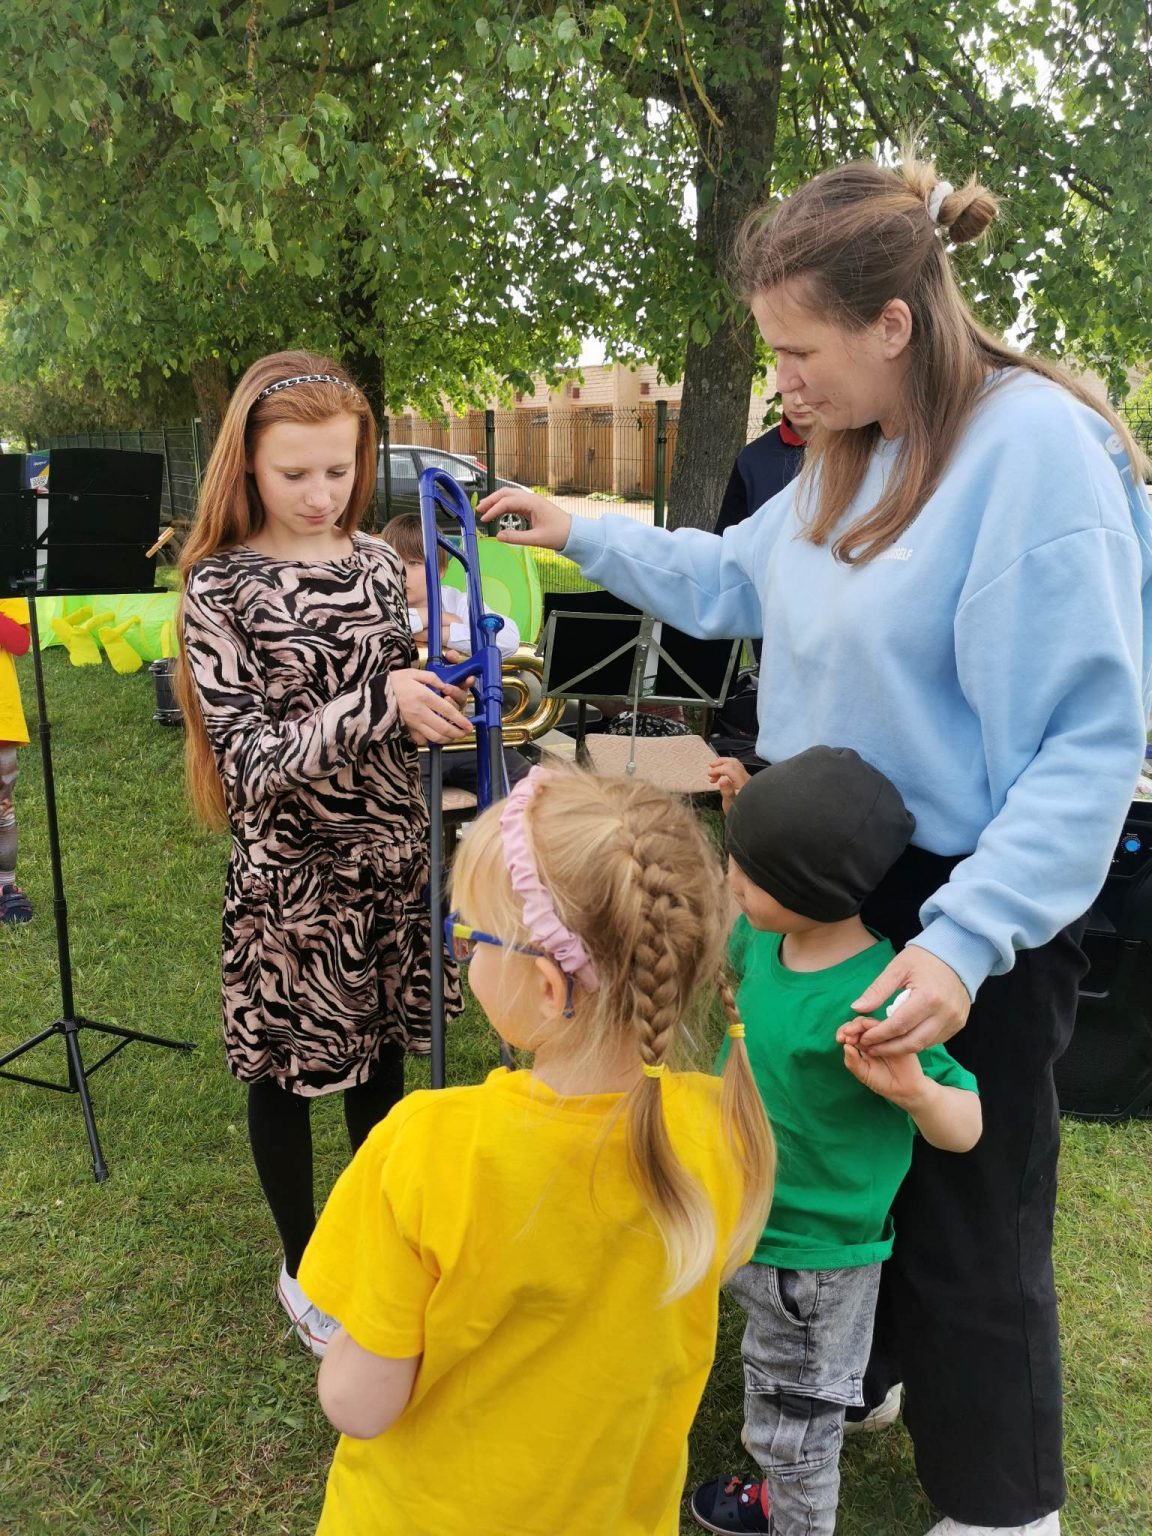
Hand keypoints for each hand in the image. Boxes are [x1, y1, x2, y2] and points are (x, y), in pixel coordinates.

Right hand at [390, 668, 473, 746]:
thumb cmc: (394, 682)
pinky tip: (434, 737)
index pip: (448, 711)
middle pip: (443, 728)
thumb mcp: (413, 673)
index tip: (469, 725)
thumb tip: (446, 686)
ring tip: (453, 736)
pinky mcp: (406, 729)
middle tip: (464, 733)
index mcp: (424, 696)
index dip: (461, 720)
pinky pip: (421, 740)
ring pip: (434, 737)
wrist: (372, 695)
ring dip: (447, 739)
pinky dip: (429, 741)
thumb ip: (432, 679)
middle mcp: (420, 712)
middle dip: (457, 733)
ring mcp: (412, 723)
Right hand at [477, 487, 571, 549]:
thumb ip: (516, 538)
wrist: (574, 533)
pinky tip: (497, 513)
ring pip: (510, 495)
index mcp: (533, 503)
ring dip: (496, 501)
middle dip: (491, 500)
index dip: (494, 510)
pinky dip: (504, 505)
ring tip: (485, 510)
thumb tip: (498, 537)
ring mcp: (532, 501)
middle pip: (506, 493)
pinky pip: (515, 502)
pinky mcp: (532, 506)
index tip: (484, 519)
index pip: (508, 502)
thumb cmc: (559, 534)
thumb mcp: (537, 539)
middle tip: (479, 510)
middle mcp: (531, 498)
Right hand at [707, 756, 750, 813]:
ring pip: (735, 764)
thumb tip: (723, 780)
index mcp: (742, 783)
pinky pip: (736, 769)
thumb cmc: (739, 813)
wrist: (749, 818)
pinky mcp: (745, 781)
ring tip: (713, 773)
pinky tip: (720, 778)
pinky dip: (726, 770)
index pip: (730, 768)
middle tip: (710, 767)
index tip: (710, 775)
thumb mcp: (730, 804)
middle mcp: (746, 778)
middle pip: (733, 763)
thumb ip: (727, 792)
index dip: (718, 769)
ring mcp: (746, 779)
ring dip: (723, 765)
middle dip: (720, 763)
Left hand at [836, 1019, 927, 1106]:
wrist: (904, 1091)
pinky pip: (889, 1029)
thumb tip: (845, 1046)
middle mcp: (875, 1037)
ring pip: (874, 1023)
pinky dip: (877, 1033)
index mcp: (864, 1042)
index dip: (844, 1031)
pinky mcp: (900, 1039)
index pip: (852, 1029)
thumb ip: (852, 1061)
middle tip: (847, 1038)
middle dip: (851, 1027)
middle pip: (861, 1022)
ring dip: (861, 1027)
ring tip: (856, 1041)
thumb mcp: (863, 1073)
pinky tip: (871, 1045)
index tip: (840, 1039)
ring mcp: (888, 1037)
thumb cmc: (882, 1081)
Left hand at [849, 945, 970, 1056]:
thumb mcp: (897, 968)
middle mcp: (944, 1013)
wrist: (957, 956)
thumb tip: (857, 1008)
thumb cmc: (924, 959)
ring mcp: (954, 1021)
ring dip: (901, 1048)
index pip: (898, 1025)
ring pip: (924, 1045)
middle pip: (912, 1042)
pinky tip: (901, 1038)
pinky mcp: (958, 1024)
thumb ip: (877, 990)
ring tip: (882, 1045)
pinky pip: (934, 1040)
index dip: (879, 1035)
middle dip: (888, 1048)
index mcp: (929, 997)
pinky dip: (916, 1042)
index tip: (863, 1038)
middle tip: (869, 1048)